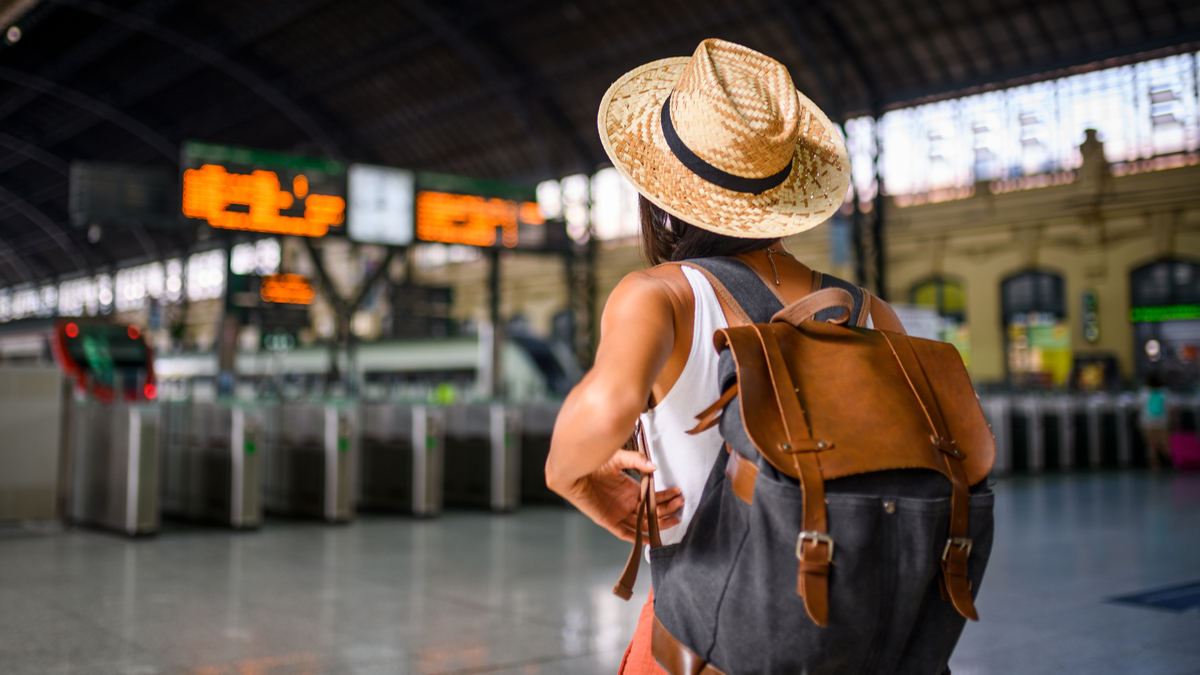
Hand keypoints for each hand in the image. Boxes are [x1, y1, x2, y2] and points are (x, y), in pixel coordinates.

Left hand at [558, 449, 683, 541]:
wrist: (573, 469)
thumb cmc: (593, 462)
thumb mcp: (618, 458)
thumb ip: (636, 461)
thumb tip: (654, 467)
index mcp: (631, 490)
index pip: (654, 498)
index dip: (667, 497)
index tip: (678, 493)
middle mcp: (627, 504)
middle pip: (653, 512)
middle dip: (668, 509)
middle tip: (680, 503)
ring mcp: (619, 513)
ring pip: (644, 523)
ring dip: (659, 522)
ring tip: (675, 517)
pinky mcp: (608, 521)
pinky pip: (626, 533)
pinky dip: (638, 537)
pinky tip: (651, 537)